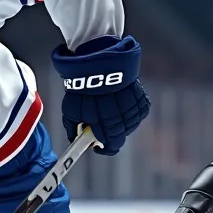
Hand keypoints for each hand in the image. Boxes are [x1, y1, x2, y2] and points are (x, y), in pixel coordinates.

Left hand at [52, 35, 149, 155]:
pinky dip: (129, 110)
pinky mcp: (142, 99)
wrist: (100, 64)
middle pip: (121, 136)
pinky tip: (119, 102)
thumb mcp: (70, 111)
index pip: (111, 146)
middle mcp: (124, 121)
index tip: (97, 145)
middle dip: (110, 134)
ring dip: (120, 121)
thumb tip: (74, 138)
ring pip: (130, 124)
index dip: (104, 148)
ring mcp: (134, 110)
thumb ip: (72, 128)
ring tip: (108, 109)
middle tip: (100, 125)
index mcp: (107, 127)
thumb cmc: (82, 89)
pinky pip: (138, 111)